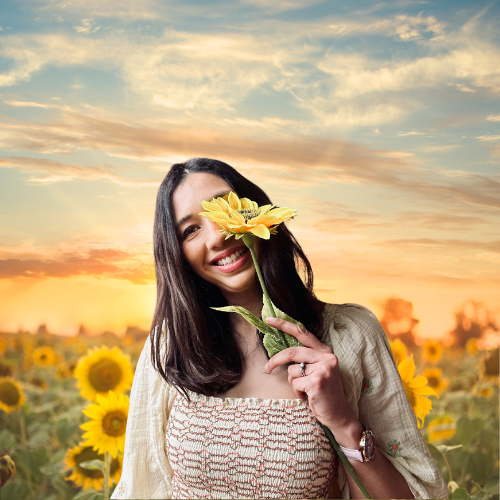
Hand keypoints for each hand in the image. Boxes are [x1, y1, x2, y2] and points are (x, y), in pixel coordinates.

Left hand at [264, 317, 361, 443]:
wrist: (339, 415)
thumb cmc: (324, 393)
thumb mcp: (318, 370)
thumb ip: (306, 359)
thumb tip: (281, 353)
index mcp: (325, 351)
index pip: (302, 332)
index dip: (284, 325)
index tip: (269, 319)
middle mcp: (327, 357)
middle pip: (292, 352)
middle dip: (276, 361)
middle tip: (267, 368)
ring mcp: (323, 369)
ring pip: (292, 371)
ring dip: (294, 383)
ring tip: (305, 390)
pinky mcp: (317, 382)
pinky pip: (295, 384)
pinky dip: (297, 393)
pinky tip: (308, 397)